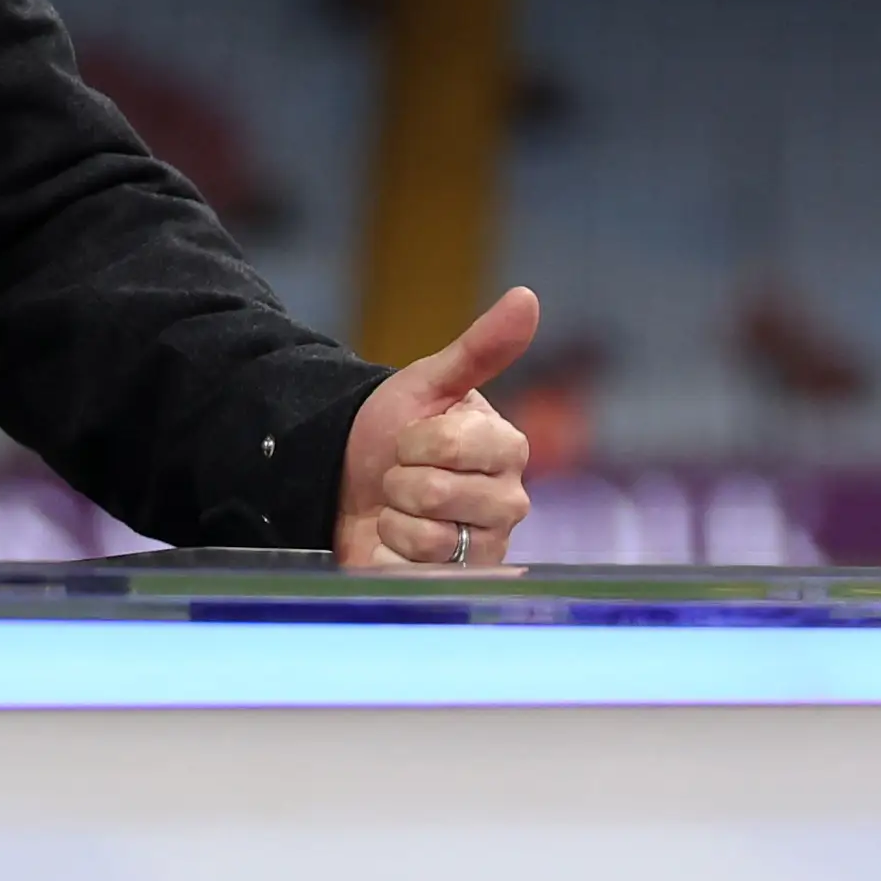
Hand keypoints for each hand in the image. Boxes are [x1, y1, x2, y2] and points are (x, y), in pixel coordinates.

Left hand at [336, 286, 538, 567]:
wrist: (353, 479)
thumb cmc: (396, 427)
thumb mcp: (429, 382)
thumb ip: (481, 347)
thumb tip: (528, 297)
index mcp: (508, 449)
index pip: (454, 445)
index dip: (415, 438)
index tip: (411, 436)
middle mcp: (509, 502)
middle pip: (439, 493)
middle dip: (399, 478)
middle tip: (401, 473)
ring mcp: (486, 547)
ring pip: (429, 536)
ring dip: (394, 515)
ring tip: (399, 505)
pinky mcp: (456, 584)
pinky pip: (418, 572)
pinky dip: (392, 551)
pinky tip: (397, 540)